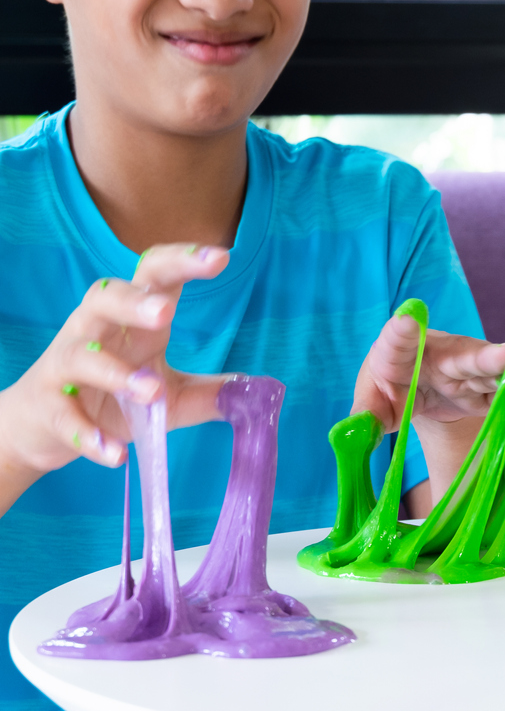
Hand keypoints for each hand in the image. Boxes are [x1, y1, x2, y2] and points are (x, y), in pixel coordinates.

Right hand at [0, 245, 230, 502]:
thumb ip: (210, 392)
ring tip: (151, 391)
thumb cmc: (113, 397)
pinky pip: (66, 417)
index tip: (220, 257)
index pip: (154, 277)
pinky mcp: (49, 407)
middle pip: (104, 298)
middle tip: (165, 311)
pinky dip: (89, 435)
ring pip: (82, 355)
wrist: (43, 426)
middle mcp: (95, 332)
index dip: (183, 262)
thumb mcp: (170, 396)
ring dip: (116, 373)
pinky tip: (115, 453)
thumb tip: (256, 394)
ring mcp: (67, 367)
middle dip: (133, 301)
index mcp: (132, 321)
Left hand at [351, 312, 504, 431]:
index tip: (405, 319)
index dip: (403, 329)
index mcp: (400, 349)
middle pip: (462, 353)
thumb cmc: (391, 388)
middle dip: (483, 355)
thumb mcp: (373, 402)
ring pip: (490, 370)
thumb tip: (353, 436)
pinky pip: (502, 391)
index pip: (398, 337)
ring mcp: (468, 369)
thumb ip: (365, 415)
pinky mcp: (485, 388)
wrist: (420, 387)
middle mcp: (440, 353)